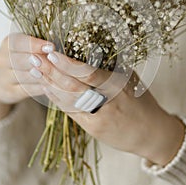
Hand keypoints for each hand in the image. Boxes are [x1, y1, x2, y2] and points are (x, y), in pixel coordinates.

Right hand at [0, 34, 53, 120]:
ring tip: (55, 74)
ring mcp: (4, 78)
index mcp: (7, 44)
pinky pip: (26, 90)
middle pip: (20, 60)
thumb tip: (55, 48)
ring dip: (41, 75)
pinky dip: (39, 88)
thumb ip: (36, 46)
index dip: (35, 44)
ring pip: (24, 76)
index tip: (51, 46)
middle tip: (52, 60)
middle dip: (38, 60)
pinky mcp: (10, 92)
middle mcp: (2, 60)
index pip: (19, 42)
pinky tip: (50, 86)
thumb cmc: (16, 58)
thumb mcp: (21, 47)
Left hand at [30, 50, 184, 165]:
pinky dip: (56, 98)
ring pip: (67, 99)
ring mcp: (98, 118)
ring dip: (49, 84)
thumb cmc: (142, 102)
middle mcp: (107, 102)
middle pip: (73, 86)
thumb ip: (111, 67)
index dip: (68, 63)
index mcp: (119, 86)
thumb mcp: (131, 80)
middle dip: (51, 71)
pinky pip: (70, 111)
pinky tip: (45, 87)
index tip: (52, 52)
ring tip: (34, 70)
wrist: (151, 134)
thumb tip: (89, 49)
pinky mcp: (92, 129)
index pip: (88, 73)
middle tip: (34, 58)